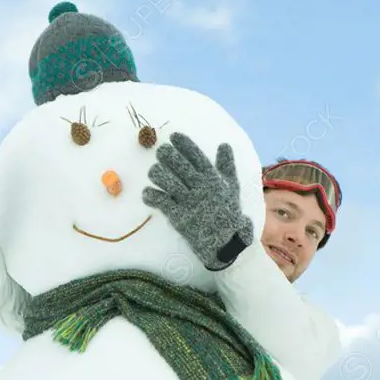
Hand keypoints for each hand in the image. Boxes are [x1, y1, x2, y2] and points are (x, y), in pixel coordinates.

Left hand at [142, 133, 252, 270]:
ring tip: (154, 172)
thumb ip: (227, 166)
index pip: (196, 156)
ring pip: (166, 180)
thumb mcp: (232, 188)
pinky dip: (150, 195)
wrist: (227, 243)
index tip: (174, 136)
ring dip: (156, 173)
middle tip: (161, 152)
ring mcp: (189, 201)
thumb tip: (224, 145)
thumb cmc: (229, 214)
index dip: (184, 144)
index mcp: (213, 179)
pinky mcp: (178, 216)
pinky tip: (148, 193)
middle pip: (178, 164)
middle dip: (166, 155)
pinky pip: (160, 200)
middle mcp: (200, 187)